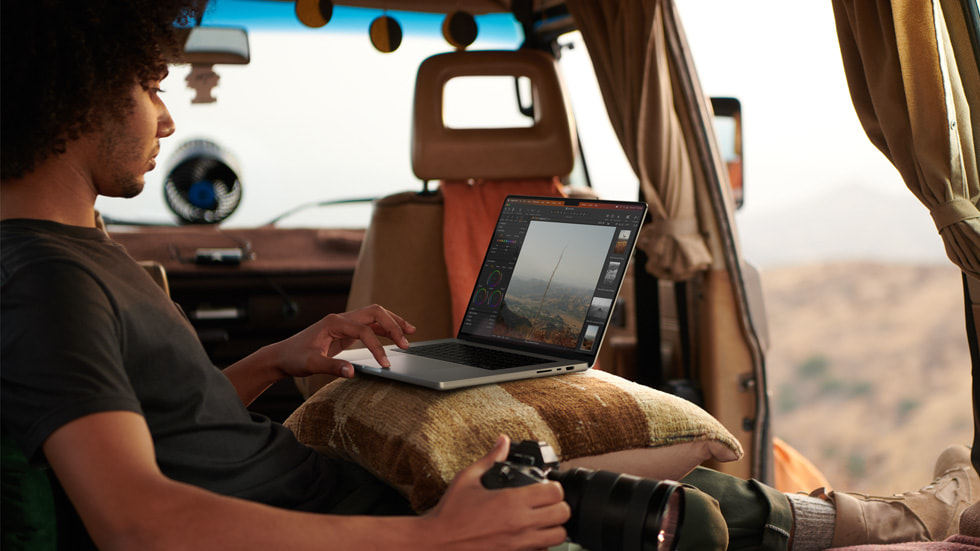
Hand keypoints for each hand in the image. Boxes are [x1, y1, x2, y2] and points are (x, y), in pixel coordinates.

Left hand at [275, 304, 415, 379]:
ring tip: (410, 332)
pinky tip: (394, 336)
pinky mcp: (345, 331)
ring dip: (392, 322)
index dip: (377, 347)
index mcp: (333, 322)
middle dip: (393, 325)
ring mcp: (344, 323)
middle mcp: (341, 318)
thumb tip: (352, 372)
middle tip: (407, 341)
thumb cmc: (293, 358)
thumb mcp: (311, 365)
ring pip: (374, 316)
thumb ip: (332, 367)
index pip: (364, 330)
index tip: (385, 364)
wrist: (281, 356)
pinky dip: (383, 329)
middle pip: (375, 313)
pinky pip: (369, 325)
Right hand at [419, 435, 569, 550]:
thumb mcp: (467, 479)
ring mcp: (519, 544)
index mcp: (511, 501)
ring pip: (558, 537)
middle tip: (546, 503)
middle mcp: (520, 523)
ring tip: (541, 521)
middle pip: (563, 514)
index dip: (553, 487)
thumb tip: (502, 442)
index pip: (555, 492)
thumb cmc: (449, 514)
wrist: (437, 544)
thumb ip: (490, 459)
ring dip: (553, 527)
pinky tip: (528, 537)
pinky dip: (540, 545)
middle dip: (558, 506)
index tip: (546, 487)